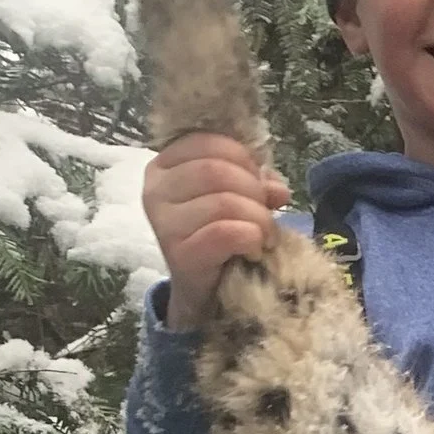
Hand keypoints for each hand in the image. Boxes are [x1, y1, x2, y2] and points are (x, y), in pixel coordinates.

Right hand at [142, 133, 288, 329]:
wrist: (203, 291)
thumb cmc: (216, 236)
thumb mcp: (235, 197)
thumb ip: (254, 180)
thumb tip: (278, 188)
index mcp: (164, 165)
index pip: (206, 142)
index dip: (242, 157)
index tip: (256, 180)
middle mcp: (156, 190)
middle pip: (216, 170)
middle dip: (253, 189)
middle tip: (265, 211)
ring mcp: (163, 223)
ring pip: (223, 202)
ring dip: (257, 217)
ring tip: (264, 233)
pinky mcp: (178, 254)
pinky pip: (223, 233)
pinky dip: (250, 237)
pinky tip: (254, 248)